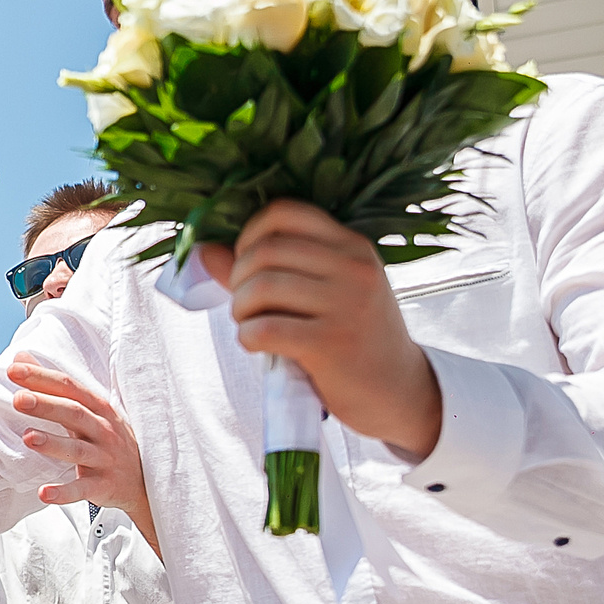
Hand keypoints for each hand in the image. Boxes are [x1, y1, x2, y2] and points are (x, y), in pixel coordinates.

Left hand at [10, 355, 158, 552]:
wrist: (147, 480)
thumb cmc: (109, 439)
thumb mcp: (89, 409)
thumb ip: (54, 387)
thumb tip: (20, 359)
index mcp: (98, 408)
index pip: (69, 388)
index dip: (42, 378)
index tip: (14, 370)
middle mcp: (103, 430)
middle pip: (74, 413)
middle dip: (47, 405)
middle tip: (19, 399)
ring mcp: (104, 459)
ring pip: (77, 450)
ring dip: (53, 444)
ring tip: (27, 438)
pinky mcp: (103, 486)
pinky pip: (81, 489)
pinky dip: (63, 492)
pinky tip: (43, 493)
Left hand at [197, 202, 441, 457]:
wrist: (399, 391)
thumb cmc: (353, 339)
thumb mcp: (325, 293)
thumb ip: (267, 269)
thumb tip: (204, 251)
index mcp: (352, 246)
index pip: (285, 212)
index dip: (250, 235)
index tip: (247, 264)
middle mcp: (353, 268)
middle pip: (266, 249)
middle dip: (238, 279)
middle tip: (245, 305)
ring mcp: (346, 304)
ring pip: (262, 286)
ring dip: (241, 310)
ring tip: (251, 325)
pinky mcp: (331, 344)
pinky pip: (265, 329)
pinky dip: (248, 337)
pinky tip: (259, 346)